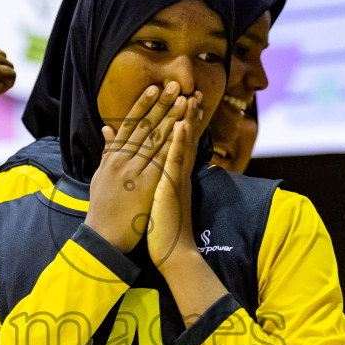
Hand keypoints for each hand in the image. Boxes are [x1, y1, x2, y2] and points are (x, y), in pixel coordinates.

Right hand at [85, 81, 184, 252]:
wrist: (103, 237)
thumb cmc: (102, 209)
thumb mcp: (100, 176)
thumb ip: (106, 152)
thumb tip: (106, 129)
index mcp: (111, 158)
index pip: (129, 125)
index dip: (142, 105)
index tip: (154, 89)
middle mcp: (121, 160)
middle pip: (144, 127)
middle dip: (161, 105)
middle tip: (175, 85)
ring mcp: (133, 171)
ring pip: (155, 139)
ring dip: (171, 118)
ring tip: (183, 100)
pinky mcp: (145, 185)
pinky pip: (162, 159)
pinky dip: (173, 142)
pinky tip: (182, 129)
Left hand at [146, 91, 203, 267]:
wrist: (173, 253)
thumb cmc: (162, 229)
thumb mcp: (155, 200)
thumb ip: (155, 182)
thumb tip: (151, 172)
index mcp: (172, 177)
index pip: (177, 145)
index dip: (181, 123)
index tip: (183, 104)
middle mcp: (178, 175)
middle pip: (184, 139)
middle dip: (188, 115)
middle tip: (192, 92)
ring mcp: (177, 179)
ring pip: (183, 145)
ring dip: (187, 120)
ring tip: (190, 98)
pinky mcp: (173, 187)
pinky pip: (177, 160)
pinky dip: (180, 142)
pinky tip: (181, 125)